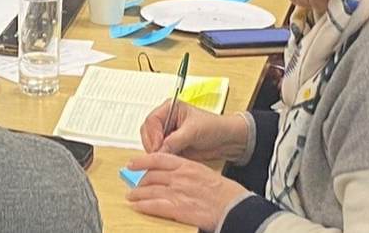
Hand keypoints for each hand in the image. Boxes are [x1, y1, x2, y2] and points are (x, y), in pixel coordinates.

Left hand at [125, 153, 252, 229]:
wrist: (236, 207)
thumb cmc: (227, 194)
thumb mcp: (206, 175)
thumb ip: (189, 174)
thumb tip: (178, 178)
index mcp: (188, 166)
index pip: (159, 159)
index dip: (143, 161)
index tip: (133, 163)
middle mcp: (181, 177)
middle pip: (152, 175)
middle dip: (140, 181)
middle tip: (133, 185)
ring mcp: (178, 192)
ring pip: (149, 190)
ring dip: (137, 194)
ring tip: (131, 197)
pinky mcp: (178, 208)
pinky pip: (154, 205)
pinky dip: (143, 206)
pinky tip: (137, 206)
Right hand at [140, 101, 252, 162]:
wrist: (227, 141)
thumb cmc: (214, 127)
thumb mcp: (193, 131)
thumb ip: (174, 140)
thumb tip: (160, 150)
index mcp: (170, 108)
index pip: (152, 120)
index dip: (152, 134)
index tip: (157, 146)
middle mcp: (166, 120)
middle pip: (147, 131)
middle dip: (151, 143)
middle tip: (158, 153)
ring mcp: (168, 134)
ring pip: (151, 143)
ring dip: (155, 151)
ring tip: (164, 158)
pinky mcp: (171, 146)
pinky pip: (159, 152)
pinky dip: (161, 158)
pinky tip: (167, 161)